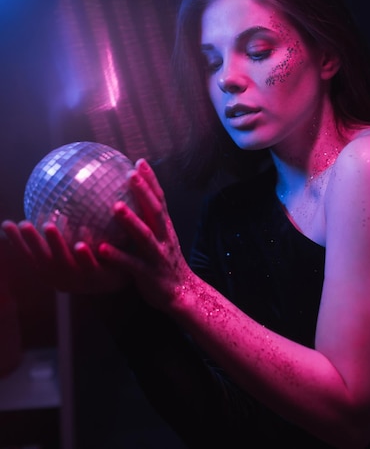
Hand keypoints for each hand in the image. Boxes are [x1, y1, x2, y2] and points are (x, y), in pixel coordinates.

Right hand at [1, 219, 129, 293]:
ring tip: (49, 226)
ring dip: (56, 245)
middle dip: (32, 243)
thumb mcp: (75, 245)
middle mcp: (63, 278)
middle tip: (24, 223)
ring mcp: (81, 281)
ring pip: (65, 263)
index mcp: (54, 271)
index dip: (17, 243)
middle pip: (44, 261)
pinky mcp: (101, 279)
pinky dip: (85, 256)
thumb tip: (50, 200)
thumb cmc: (96, 257)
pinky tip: (80, 244)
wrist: (125, 276)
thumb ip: (62, 230)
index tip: (6, 224)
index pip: (31, 257)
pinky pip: (92, 267)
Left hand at [98, 158, 192, 310]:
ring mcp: (158, 256)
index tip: (139, 161)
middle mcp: (164, 238)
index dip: (151, 180)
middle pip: (155, 211)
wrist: (183, 294)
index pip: (160, 199)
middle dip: (144, 192)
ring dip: (131, 221)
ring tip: (116, 207)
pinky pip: (131, 265)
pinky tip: (101, 249)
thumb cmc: (165, 263)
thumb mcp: (161, 239)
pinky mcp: (149, 275)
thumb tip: (129, 201)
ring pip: (145, 236)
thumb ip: (149, 221)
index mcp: (165, 228)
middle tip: (130, 175)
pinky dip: (117, 256)